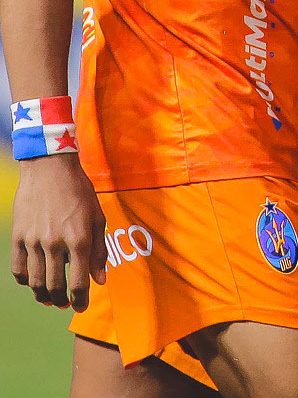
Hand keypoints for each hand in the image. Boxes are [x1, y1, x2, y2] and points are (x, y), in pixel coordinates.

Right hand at [10, 155, 104, 310]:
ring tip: (50, 298)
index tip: (80, 307)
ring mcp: (33, 241)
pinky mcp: (18, 237)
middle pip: (55, 286)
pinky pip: (19, 268)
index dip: (80, 299)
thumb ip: (99, 251)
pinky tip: (33, 282)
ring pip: (35, 282)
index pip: (79, 282)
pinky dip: (25, 281)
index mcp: (79, 239)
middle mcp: (55, 244)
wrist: (50, 170)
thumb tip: (100, 280)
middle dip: (61, 300)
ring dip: (43, 295)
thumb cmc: (80, 192)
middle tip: (65, 304)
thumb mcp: (98, 218)